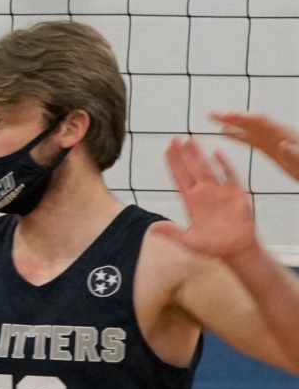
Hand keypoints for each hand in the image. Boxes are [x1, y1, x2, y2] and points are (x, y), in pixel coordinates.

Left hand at [152, 137, 257, 262]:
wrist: (236, 250)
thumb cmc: (212, 246)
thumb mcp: (188, 241)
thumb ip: (172, 233)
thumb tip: (152, 228)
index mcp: (191, 202)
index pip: (179, 178)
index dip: (173, 164)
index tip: (167, 150)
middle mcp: (203, 193)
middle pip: (190, 169)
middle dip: (183, 154)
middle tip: (175, 138)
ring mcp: (219, 192)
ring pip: (206, 168)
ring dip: (199, 155)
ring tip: (191, 139)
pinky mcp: (236, 194)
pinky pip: (229, 175)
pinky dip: (224, 165)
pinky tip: (217, 152)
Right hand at [208, 110, 298, 183]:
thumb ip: (295, 153)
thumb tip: (284, 144)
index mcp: (283, 135)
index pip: (260, 123)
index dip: (243, 118)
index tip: (226, 116)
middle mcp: (276, 134)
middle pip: (251, 122)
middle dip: (232, 117)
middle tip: (212, 114)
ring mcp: (272, 141)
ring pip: (248, 129)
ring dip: (231, 124)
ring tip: (214, 120)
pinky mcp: (270, 149)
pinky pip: (250, 139)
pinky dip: (236, 135)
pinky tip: (225, 134)